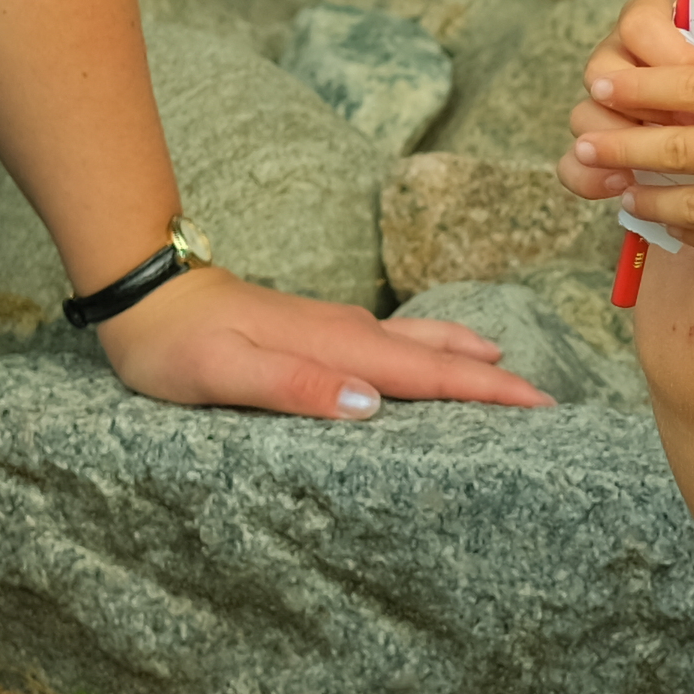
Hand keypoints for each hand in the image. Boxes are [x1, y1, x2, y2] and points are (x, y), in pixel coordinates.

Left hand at [90, 263, 551, 417]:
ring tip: (505, 369)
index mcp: (335, 347)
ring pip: (416, 342)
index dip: (486, 390)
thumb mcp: (225, 373)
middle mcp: (345, 333)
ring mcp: (333, 328)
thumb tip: (369, 402)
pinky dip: (427, 351)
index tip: (540, 404)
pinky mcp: (317, 331)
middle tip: (547, 400)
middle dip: (493, 377)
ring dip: (463, 357)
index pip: (426, 372)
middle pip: (435, 355)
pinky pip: (391, 344)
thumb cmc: (177, 343)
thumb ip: (295, 386)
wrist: (146, 289)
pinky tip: (429, 355)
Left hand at [560, 0, 693, 281]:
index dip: (638, 85)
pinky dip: (685, 230)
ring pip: (684, 202)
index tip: (602, 83)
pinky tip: (668, 224)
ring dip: (644, 195)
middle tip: (584, 140)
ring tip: (620, 189)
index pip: (690, 85)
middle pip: (673, 146)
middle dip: (620, 143)